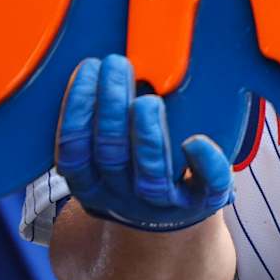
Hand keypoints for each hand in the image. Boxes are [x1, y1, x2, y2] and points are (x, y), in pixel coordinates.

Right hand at [55, 54, 232, 230]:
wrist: (167, 220)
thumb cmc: (132, 168)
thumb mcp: (103, 153)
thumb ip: (97, 118)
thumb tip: (98, 60)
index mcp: (91, 184)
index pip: (73, 149)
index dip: (77, 107)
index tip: (89, 66)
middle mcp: (121, 197)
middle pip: (110, 154)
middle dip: (112, 105)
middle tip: (117, 63)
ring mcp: (160, 203)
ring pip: (150, 174)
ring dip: (147, 133)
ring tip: (149, 99)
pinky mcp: (199, 202)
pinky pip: (205, 189)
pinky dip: (204, 164)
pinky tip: (197, 141)